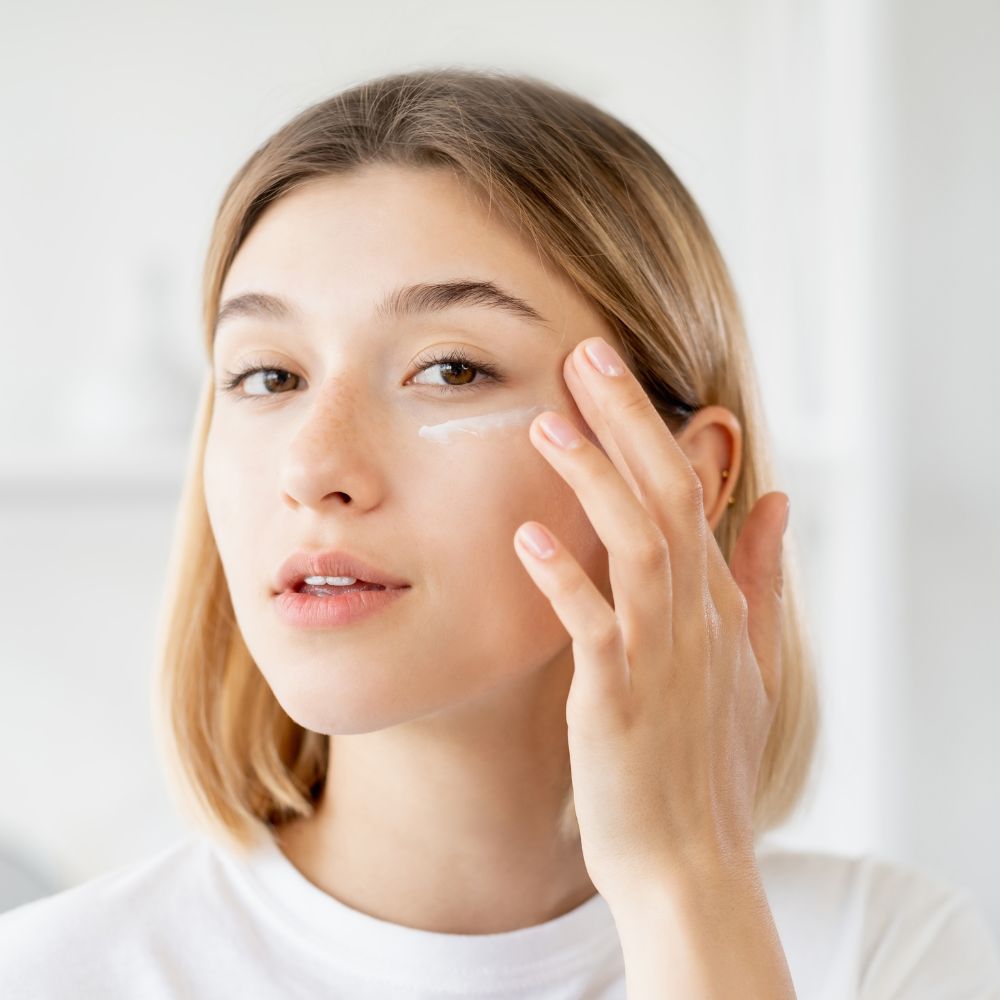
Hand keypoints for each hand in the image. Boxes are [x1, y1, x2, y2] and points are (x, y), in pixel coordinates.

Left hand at [513, 336, 789, 913]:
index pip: (691, 493)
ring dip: (596, 481)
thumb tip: (776, 499)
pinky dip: (565, 579)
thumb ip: (763, 578)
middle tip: (585, 353)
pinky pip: (595, 629)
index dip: (652, 427)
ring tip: (550, 421)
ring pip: (639, 546)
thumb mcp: (752, 663)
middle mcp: (696, 618)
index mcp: (718, 604)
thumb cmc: (707, 761)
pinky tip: (527, 535)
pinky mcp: (619, 702)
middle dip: (628, 421)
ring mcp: (660, 658)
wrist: (690, 861)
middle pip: (669, 497)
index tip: (610, 372)